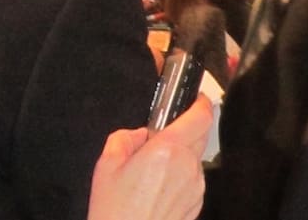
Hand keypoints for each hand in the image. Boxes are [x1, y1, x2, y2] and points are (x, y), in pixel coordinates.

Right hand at [88, 95, 212, 219]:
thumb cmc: (114, 210)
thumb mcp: (107, 165)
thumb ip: (125, 137)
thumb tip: (141, 134)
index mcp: (167, 149)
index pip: (200, 115)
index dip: (200, 103)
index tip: (195, 98)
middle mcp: (187, 164)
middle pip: (200, 133)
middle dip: (186, 129)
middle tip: (161, 139)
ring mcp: (195, 184)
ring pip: (195, 157)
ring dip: (182, 155)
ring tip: (154, 173)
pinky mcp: (197, 201)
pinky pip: (193, 178)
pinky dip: (182, 176)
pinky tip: (159, 190)